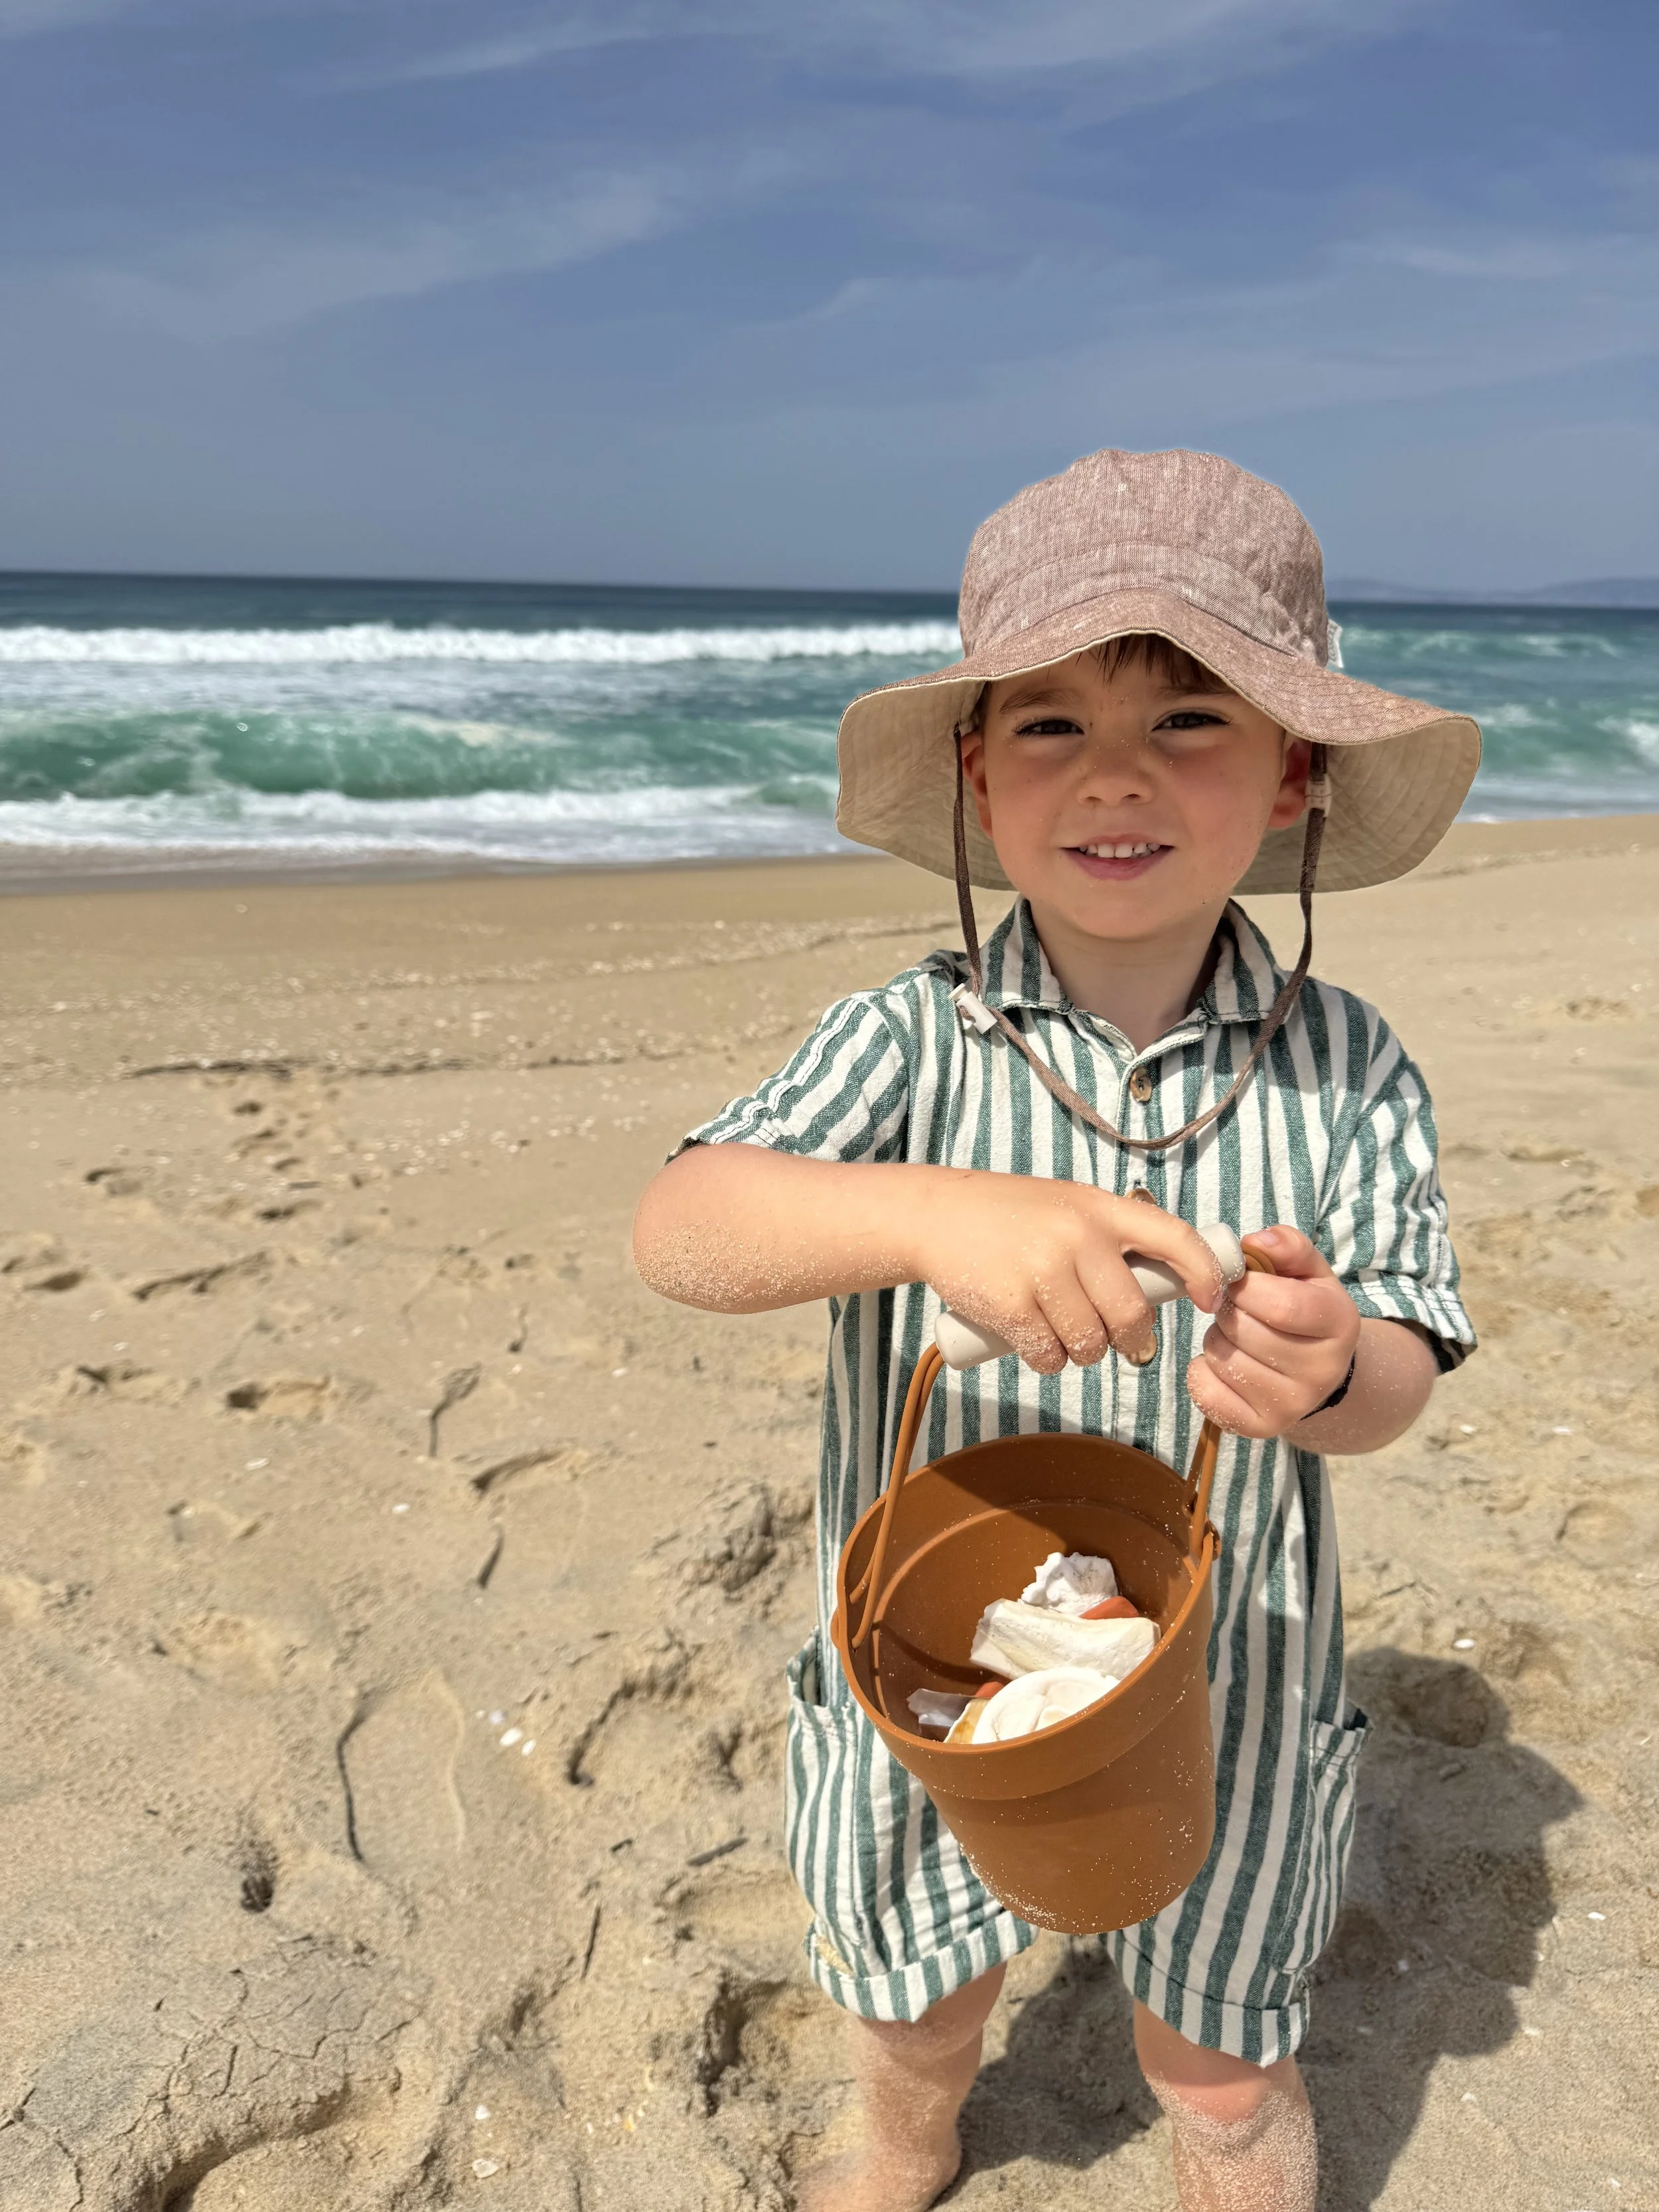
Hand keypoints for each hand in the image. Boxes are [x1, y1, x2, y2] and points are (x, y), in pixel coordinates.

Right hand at [918, 1176, 1226, 1373]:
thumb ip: (1110, 1237)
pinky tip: (1031, 1338)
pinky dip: (1047, 1359)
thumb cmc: (1008, 1216)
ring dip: (1081, 1351)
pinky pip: (1051, 1357)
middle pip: (1132, 1314)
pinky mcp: (1012, 1306)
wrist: (934, 1215)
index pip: (1174, 1239)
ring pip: (1091, 1344)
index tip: (1211, 1300)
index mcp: (1099, 1208)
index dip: (1205, 1273)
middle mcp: (1077, 1236)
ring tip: (1058, 1328)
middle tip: (1115, 1338)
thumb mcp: (1068, 1205)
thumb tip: (1163, 1288)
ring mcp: (1043, 1271)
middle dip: (1129, 1338)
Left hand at [1185, 1225, 1359, 1438]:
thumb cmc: (1305, 1309)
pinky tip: (1226, 1363)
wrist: (1318, 1369)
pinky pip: (1206, 1391)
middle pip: (1245, 1332)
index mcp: (1339, 1323)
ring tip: (1238, 1336)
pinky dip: (1202, 1371)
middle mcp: (1322, 1372)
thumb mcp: (1307, 1271)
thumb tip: (1255, 1241)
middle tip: (1237, 1308)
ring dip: (1216, 1338)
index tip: (1237, 1280)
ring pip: (1222, 1358)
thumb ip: (1286, 1246)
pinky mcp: (1262, 1427)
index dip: (1245, 1287)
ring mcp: (1293, 1405)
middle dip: (1228, 1310)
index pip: (1281, 1305)